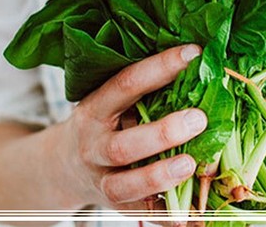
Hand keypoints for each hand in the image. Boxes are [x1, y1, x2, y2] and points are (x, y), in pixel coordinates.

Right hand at [48, 44, 207, 210]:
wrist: (63, 167)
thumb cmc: (104, 125)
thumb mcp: (111, 103)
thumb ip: (146, 93)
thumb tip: (201, 68)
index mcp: (94, 110)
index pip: (126, 84)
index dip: (160, 68)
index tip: (193, 54)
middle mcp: (94, 147)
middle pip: (123, 146)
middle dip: (162, 134)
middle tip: (199, 119)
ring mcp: (102, 180)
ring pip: (126, 186)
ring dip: (160, 176)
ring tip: (192, 164)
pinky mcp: (117, 206)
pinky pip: (143, 215)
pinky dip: (169, 216)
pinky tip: (193, 215)